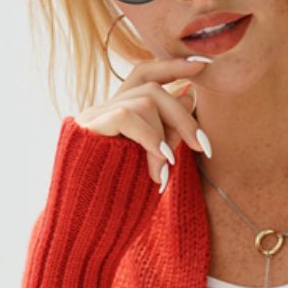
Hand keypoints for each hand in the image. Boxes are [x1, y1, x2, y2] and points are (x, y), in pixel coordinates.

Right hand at [73, 52, 211, 189]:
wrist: (83, 220)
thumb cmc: (119, 197)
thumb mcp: (153, 160)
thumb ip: (169, 130)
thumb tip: (189, 94)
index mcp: (118, 113)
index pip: (144, 75)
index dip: (172, 66)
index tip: (203, 66)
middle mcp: (104, 109)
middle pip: (151, 87)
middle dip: (183, 116)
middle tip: (204, 146)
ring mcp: (94, 116)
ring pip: (145, 102)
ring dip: (164, 137)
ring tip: (165, 170)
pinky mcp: (88, 128)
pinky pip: (127, 116)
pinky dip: (149, 137)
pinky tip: (160, 160)